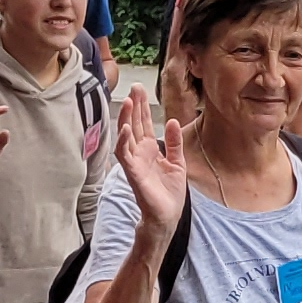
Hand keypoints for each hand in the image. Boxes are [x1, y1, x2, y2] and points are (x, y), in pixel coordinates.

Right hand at [110, 85, 187, 248]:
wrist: (167, 216)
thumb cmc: (169, 193)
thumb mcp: (177, 162)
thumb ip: (174, 142)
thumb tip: (172, 121)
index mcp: (149, 150)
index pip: (143, 123)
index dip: (142, 106)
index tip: (140, 89)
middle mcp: (139, 153)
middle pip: (134, 124)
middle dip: (134, 106)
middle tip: (134, 86)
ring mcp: (134, 162)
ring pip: (126, 136)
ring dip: (126, 119)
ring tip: (129, 102)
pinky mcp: (133, 173)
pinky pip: (124, 155)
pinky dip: (124, 141)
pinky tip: (126, 128)